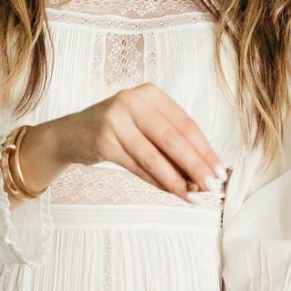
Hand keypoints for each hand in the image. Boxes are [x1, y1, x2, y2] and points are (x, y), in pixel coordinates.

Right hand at [23, 83, 226, 202]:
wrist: (69, 135)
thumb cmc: (116, 132)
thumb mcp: (143, 127)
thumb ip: (171, 145)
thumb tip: (204, 174)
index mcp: (149, 93)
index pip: (185, 123)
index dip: (205, 149)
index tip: (220, 170)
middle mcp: (132, 100)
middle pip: (173, 137)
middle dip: (196, 164)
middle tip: (213, 186)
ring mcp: (115, 119)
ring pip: (155, 155)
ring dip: (177, 179)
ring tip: (194, 196)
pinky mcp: (102, 140)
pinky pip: (137, 166)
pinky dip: (156, 181)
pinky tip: (172, 192)